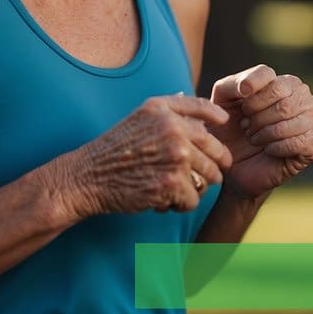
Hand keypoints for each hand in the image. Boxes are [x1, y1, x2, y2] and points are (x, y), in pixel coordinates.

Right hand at [60, 95, 232, 217]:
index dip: (218, 117)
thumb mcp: (141, 117)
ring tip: (173, 189)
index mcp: (164, 110)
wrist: (88, 177)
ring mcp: (175, 156)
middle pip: (216, 150)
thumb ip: (173, 111)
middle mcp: (173, 129)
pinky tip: (162, 200)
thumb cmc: (114, 149)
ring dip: (194, 188)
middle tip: (202, 176)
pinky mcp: (172, 183)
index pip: (203, 108)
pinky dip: (180, 205)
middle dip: (212, 166)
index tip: (225, 124)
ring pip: (208, 177)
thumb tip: (209, 113)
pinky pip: (193, 199)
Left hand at [210, 64, 312, 199]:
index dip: (252, 99)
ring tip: (256, 139)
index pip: (269, 78)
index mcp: (284, 80)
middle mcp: (303, 95)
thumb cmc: (231, 127)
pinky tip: (269, 150)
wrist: (235, 162)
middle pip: (283, 103)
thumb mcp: (224, 100)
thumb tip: (247, 87)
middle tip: (248, 129)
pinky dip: (278, 148)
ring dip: (267, 135)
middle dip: (258, 120)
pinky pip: (301, 142)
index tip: (242, 111)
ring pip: (292, 122)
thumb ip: (232, 85)